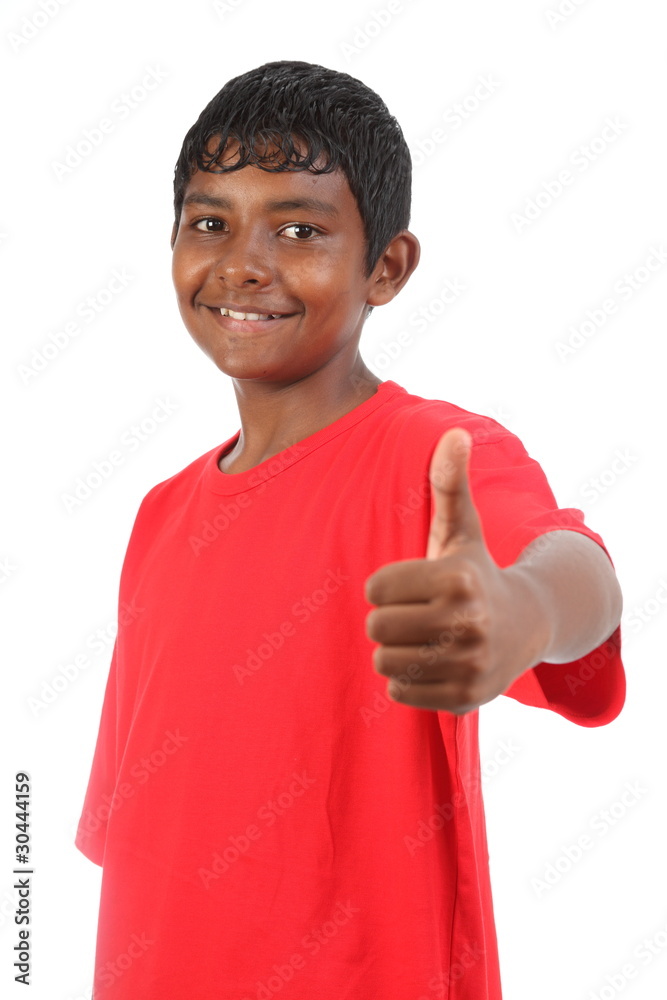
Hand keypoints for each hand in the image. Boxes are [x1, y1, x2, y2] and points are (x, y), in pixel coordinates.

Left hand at [364, 427, 548, 712]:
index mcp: (457, 578)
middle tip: (413, 613)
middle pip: (376, 626)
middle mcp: (466, 623)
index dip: (386, 585)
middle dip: (387, 619)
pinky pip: (399, 693)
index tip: (411, 584)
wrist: (527, 625)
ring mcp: (467, 664)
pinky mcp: (464, 697)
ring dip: (395, 650)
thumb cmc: (477, 571)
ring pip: (384, 662)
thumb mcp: (463, 529)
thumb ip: (450, 483)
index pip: (376, 587)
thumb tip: (454, 433)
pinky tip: (432, 662)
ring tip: (422, 638)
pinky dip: (407, 680)